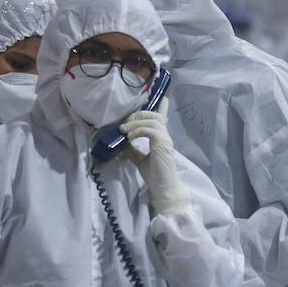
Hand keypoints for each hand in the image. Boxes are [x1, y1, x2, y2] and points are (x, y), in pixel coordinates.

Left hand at [122, 98, 189, 215]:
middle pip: (154, 115)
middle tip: (125, 123)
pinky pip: (150, 130)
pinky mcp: (163, 144)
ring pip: (152, 120)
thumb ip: (132, 150)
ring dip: (135, 122)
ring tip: (124, 130)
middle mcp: (165, 136)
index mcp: (161, 138)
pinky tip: (129, 136)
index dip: (162, 107)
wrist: (163, 188)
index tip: (164, 98)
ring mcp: (165, 139)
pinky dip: (138, 130)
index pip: (163, 119)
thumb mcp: (140, 160)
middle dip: (138, 115)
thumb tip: (121, 142)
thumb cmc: (155, 175)